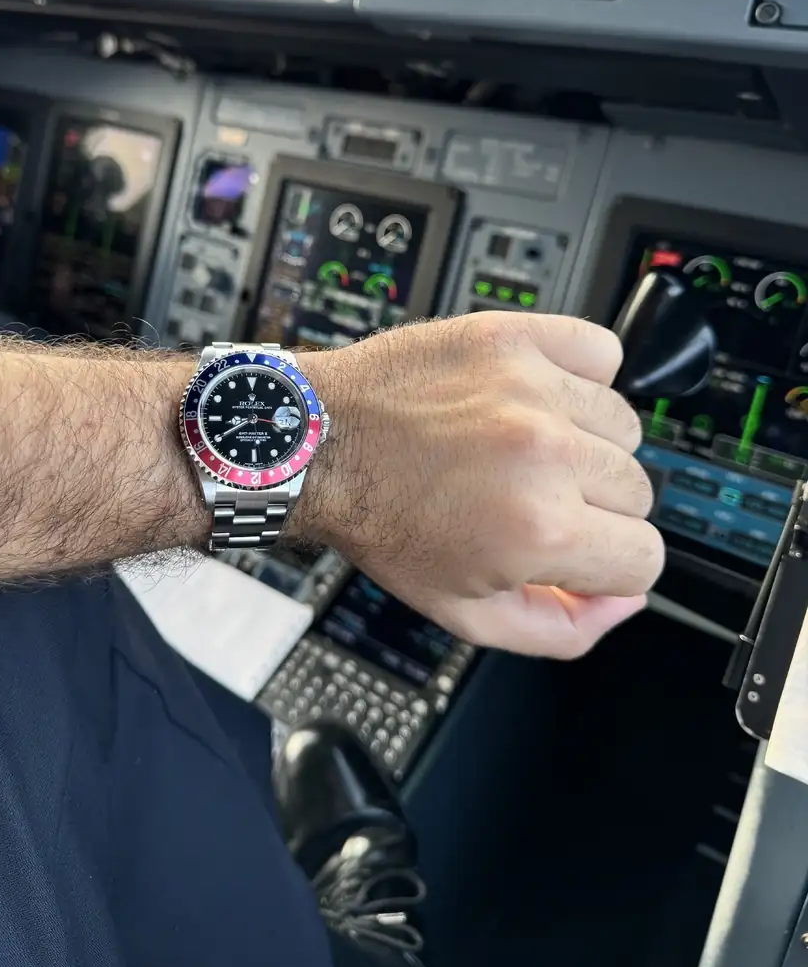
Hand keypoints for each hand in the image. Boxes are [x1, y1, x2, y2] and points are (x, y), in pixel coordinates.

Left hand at [296, 314, 661, 659]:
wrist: (318, 445)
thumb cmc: (380, 522)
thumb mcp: (463, 613)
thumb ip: (560, 628)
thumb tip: (624, 601)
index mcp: (540, 530)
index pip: (647, 557)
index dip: (610, 565)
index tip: (579, 551)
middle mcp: (546, 454)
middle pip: (638, 491)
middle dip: (594, 509)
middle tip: (534, 500)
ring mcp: (532, 388)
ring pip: (624, 426)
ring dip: (586, 443)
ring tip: (525, 448)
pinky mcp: (513, 338)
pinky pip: (599, 351)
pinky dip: (581, 373)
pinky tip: (538, 398)